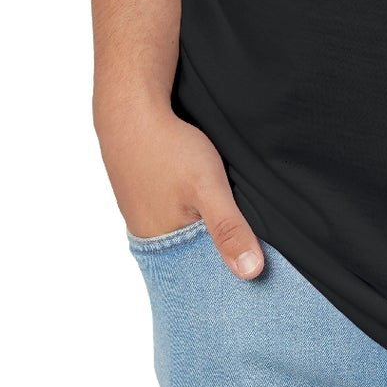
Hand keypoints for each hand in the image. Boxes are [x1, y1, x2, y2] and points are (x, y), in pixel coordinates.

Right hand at [95, 99, 264, 279]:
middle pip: (193, 256)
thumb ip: (228, 228)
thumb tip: (251, 272)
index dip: (226, 275)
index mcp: (161, 247)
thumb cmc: (167, 148)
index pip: (200, 277)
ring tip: (232, 225)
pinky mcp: (147, 195)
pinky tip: (204, 202)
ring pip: (185, 233)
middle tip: (251, 247)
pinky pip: (176, 214)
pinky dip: (192, 213)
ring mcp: (145, 214)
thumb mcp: (208, 188)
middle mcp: (149, 237)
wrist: (130, 109)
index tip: (255, 275)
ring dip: (206, 231)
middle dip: (218, 253)